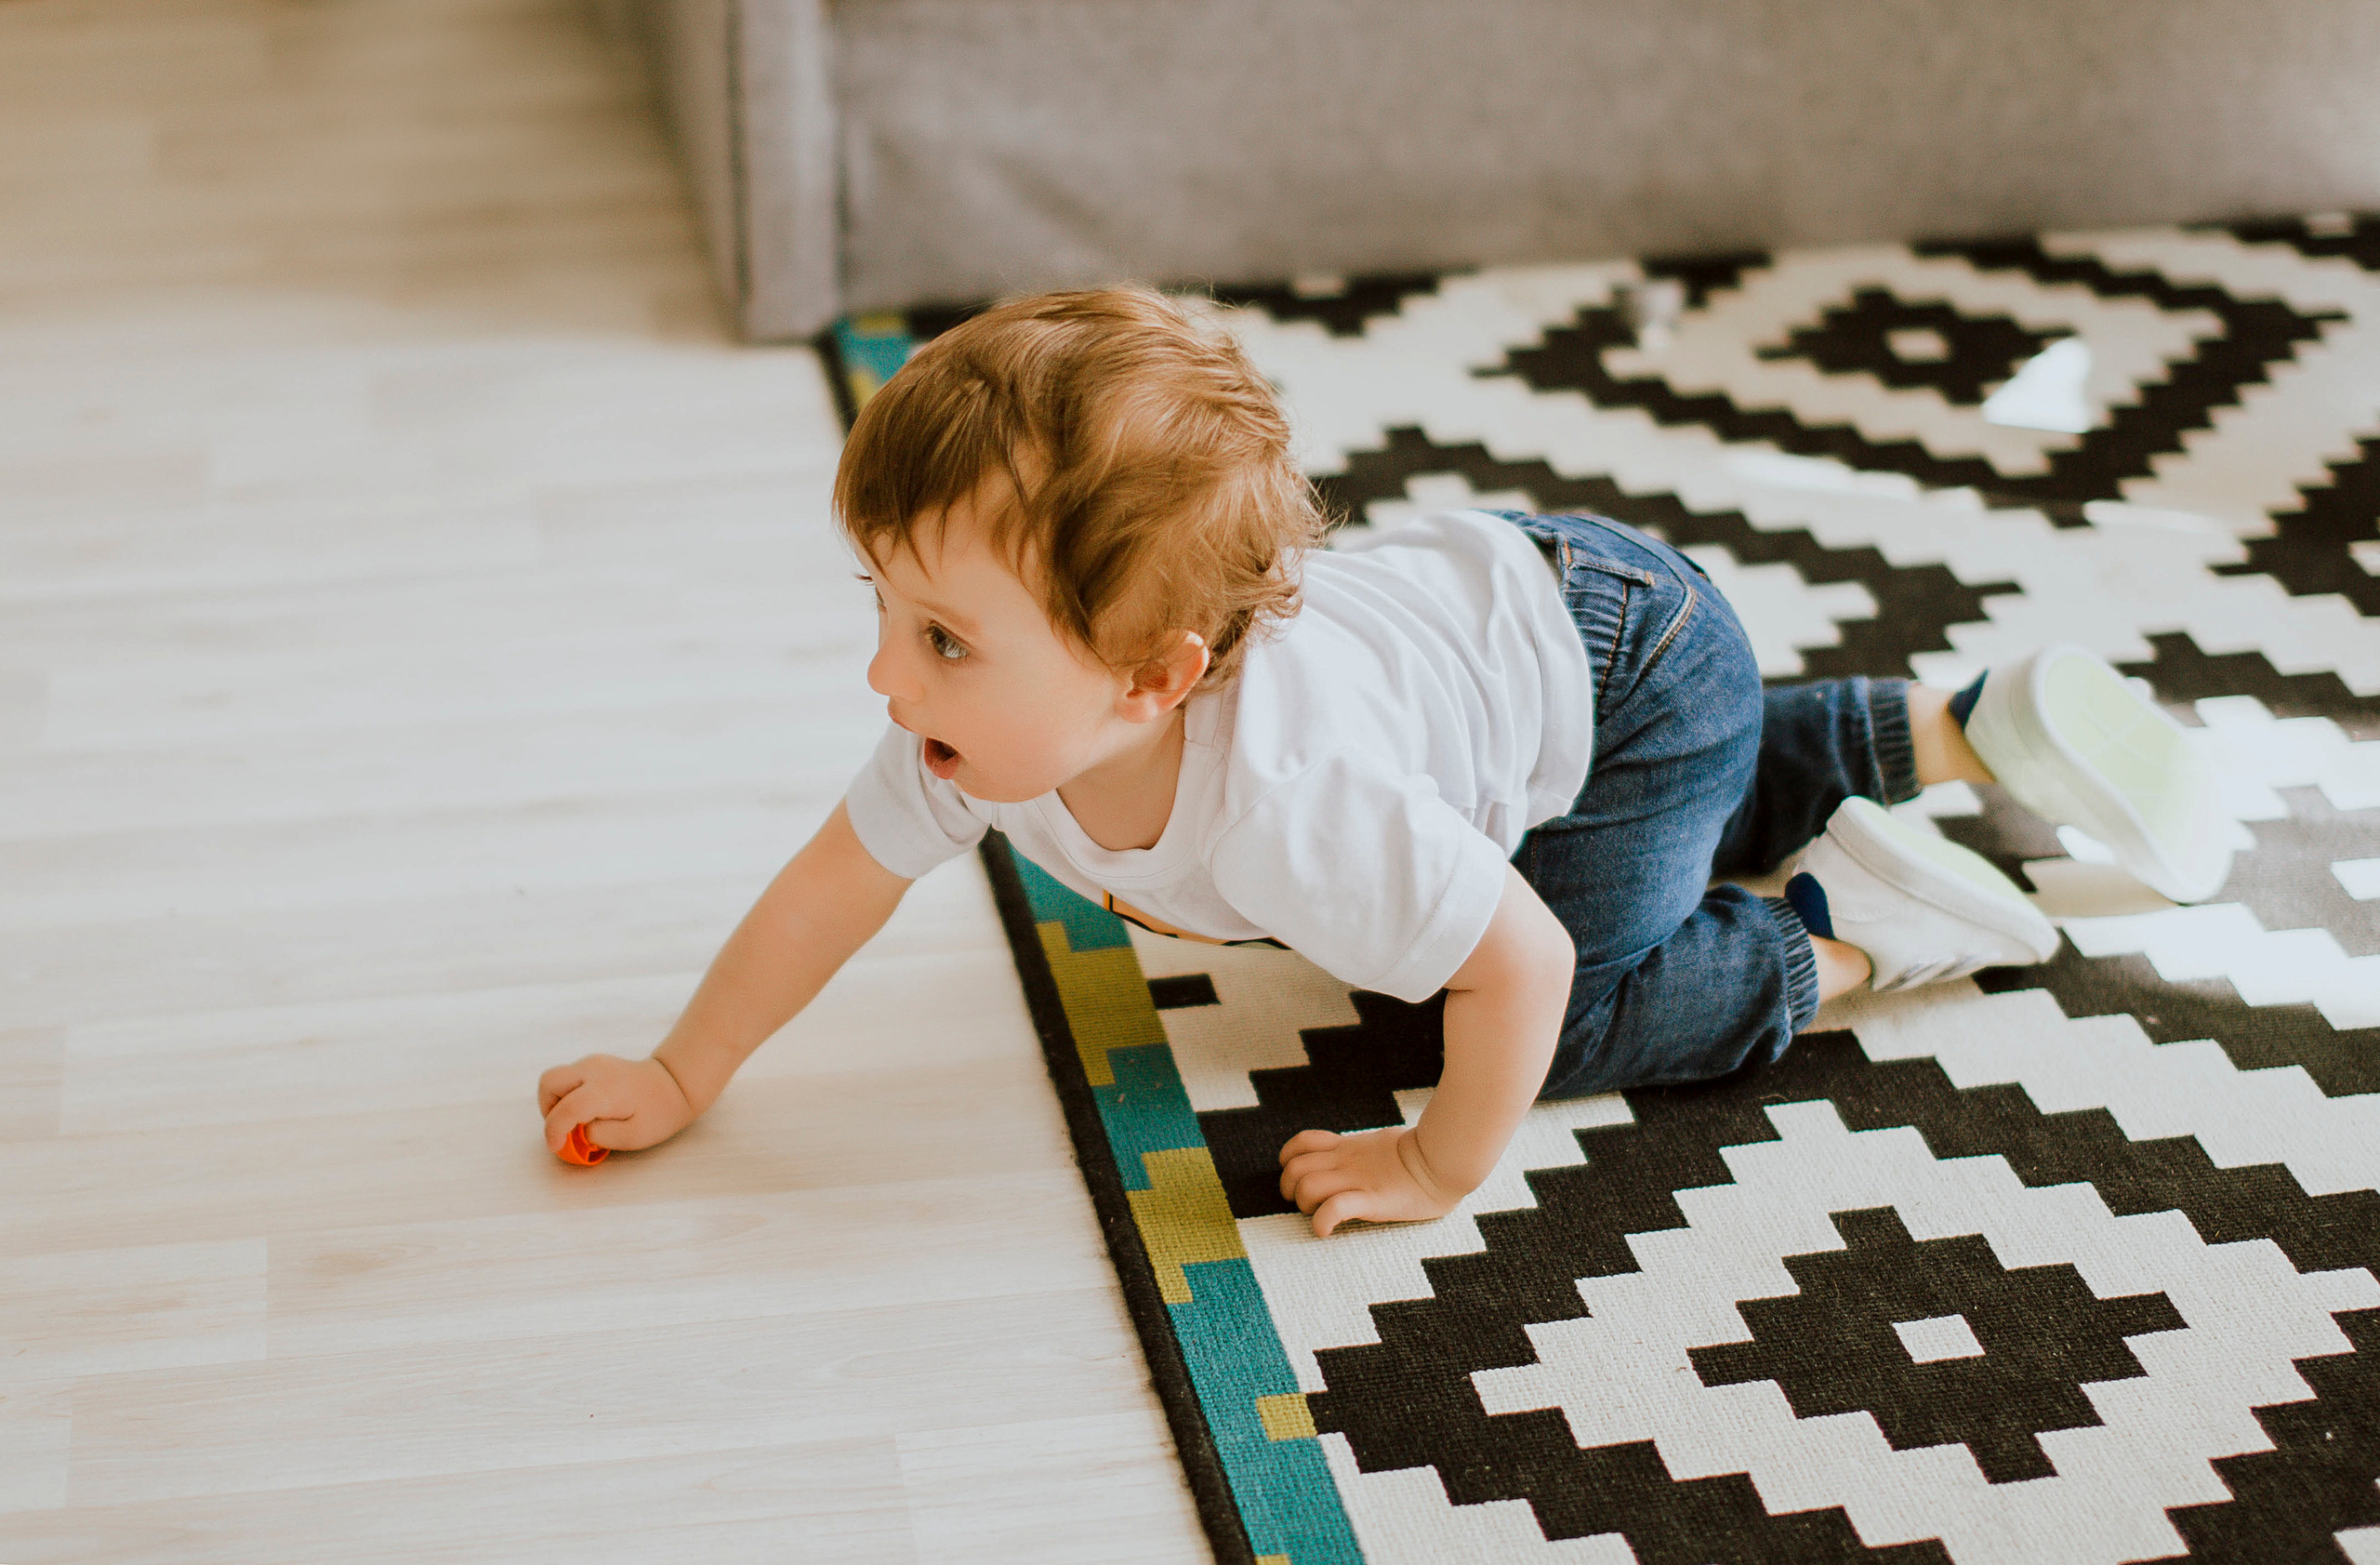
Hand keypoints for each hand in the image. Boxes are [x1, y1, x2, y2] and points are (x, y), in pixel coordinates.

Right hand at [537, 1054, 694, 1155]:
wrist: (675, 1083)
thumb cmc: (658, 1113)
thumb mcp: (633, 1137)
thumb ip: (600, 1136)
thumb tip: (579, 1130)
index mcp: (605, 1091)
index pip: (566, 1108)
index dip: (554, 1131)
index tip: (557, 1146)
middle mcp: (593, 1070)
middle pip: (549, 1082)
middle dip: (547, 1109)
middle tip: (563, 1129)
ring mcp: (592, 1063)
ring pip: (554, 1078)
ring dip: (556, 1102)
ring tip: (577, 1121)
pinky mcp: (592, 1063)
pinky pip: (567, 1078)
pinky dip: (566, 1095)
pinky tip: (586, 1109)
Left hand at [1277, 1126, 1462, 1237]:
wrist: (1446, 1161)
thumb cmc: (1422, 1157)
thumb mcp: (1382, 1145)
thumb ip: (1361, 1150)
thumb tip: (1352, 1157)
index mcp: (1348, 1148)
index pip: (1301, 1143)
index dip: (1288, 1160)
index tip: (1298, 1175)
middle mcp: (1346, 1162)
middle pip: (1295, 1168)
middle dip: (1289, 1189)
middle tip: (1305, 1203)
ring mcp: (1358, 1181)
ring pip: (1307, 1187)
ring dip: (1304, 1206)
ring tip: (1318, 1216)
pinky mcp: (1372, 1201)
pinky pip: (1334, 1208)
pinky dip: (1322, 1222)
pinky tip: (1326, 1231)